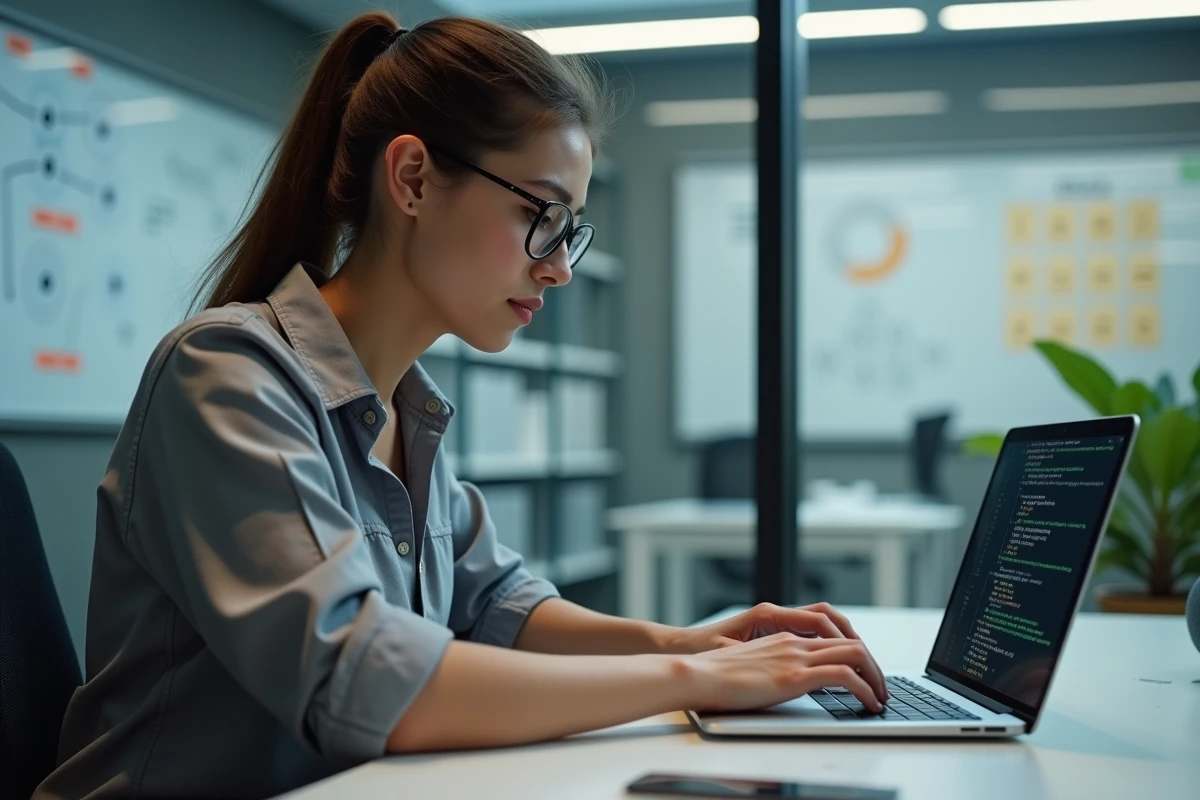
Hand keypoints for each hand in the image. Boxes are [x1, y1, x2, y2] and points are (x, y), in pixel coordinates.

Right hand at [668, 602, 885, 703]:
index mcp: (782, 635)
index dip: (853, 649)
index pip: (831, 632)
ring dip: (875, 675)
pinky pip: (844, 676)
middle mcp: (793, 640)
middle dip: (872, 663)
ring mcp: (795, 655)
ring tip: (881, 696)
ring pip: (854, 653)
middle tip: (880, 685)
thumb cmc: (711, 672)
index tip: (862, 670)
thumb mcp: (747, 663)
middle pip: (849, 640)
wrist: (694, 671)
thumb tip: (780, 681)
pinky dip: (865, 689)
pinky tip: (869, 703)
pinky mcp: (794, 675)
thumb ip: (768, 665)